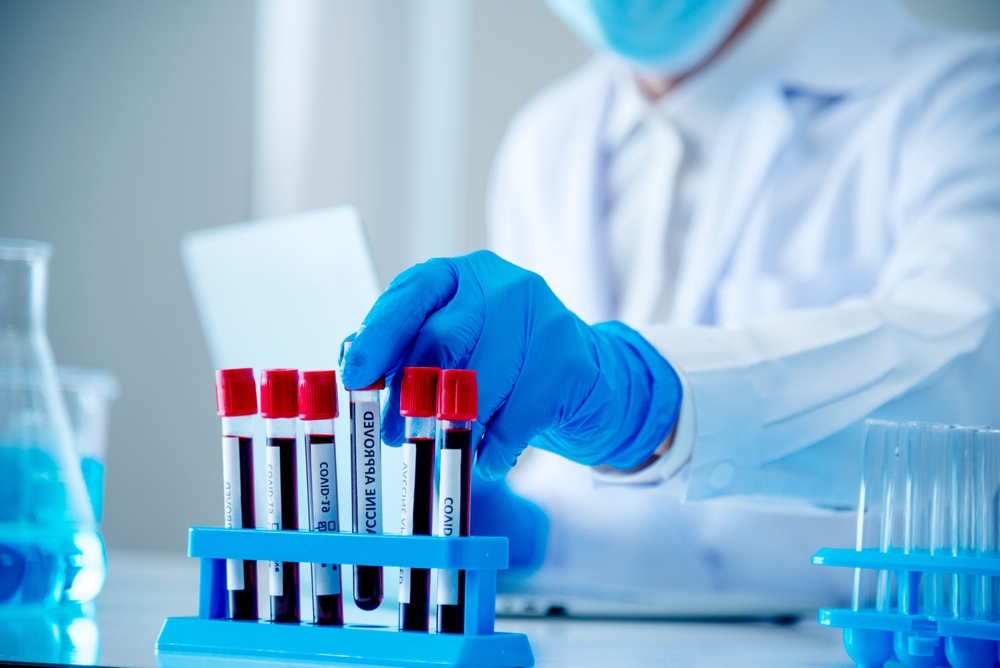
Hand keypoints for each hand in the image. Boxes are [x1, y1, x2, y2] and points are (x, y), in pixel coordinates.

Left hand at [340, 251, 681, 479]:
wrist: (588, 378)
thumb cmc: (504, 365)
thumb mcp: (453, 347)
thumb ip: (405, 352)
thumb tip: (356, 370)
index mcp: (461, 277)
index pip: (411, 295)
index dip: (378, 337)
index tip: (354, 377)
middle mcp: (502, 286)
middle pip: (442, 339)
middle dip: (410, 394)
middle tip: (394, 434)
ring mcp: (542, 318)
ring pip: (479, 384)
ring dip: (455, 428)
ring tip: (448, 449)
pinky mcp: (570, 360)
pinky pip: (516, 417)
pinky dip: (493, 450)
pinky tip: (488, 459)